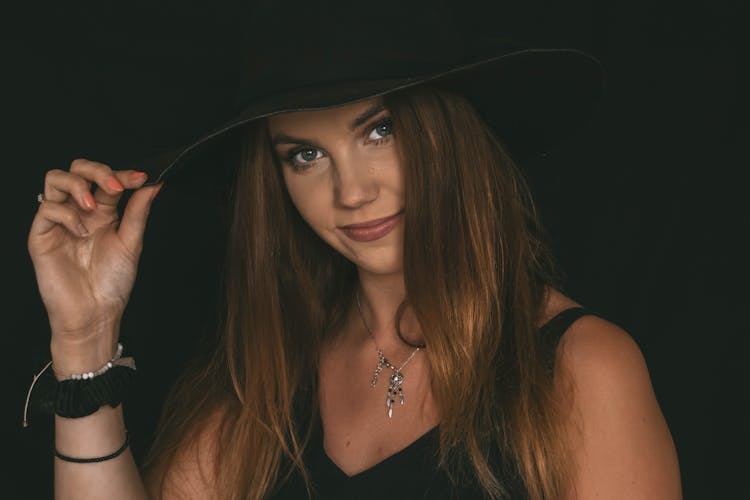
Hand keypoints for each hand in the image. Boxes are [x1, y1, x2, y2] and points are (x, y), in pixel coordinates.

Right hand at [28, 159, 162, 345]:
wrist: (94, 312)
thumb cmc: (111, 282)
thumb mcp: (131, 243)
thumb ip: (138, 212)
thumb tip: (153, 185)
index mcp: (103, 212)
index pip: (107, 179)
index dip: (122, 174)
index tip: (141, 178)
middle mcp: (80, 212)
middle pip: (77, 169)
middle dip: (97, 170)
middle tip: (115, 186)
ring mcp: (59, 221)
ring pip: (55, 179)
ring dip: (78, 185)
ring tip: (93, 207)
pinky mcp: (42, 234)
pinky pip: (48, 208)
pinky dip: (68, 215)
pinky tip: (82, 232)